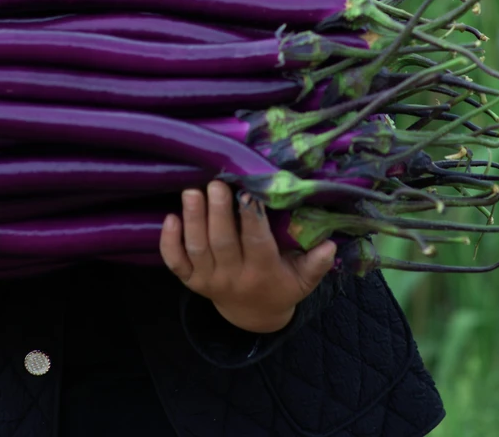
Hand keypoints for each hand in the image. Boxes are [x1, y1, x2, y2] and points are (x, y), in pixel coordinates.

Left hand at [159, 179, 335, 333]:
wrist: (253, 315)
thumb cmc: (281, 286)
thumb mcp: (303, 280)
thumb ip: (316, 263)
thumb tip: (330, 244)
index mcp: (262, 273)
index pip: (256, 244)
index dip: (251, 219)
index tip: (249, 193)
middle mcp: (232, 277)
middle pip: (222, 243)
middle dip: (218, 212)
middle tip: (216, 183)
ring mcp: (208, 279)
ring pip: (197, 248)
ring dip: (193, 219)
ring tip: (192, 191)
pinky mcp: (190, 280)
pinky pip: (175, 262)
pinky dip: (169, 242)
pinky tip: (170, 217)